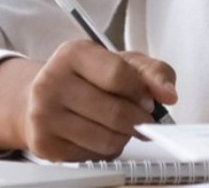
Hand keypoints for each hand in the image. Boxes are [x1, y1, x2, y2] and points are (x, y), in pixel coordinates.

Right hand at [0, 40, 177, 160]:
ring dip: (124, 137)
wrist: (39, 97)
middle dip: (139, 119)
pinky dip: (106, 150)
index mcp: (72, 53)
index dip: (142, 92)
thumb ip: (151, 72)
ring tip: (121, 125)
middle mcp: (52, 82)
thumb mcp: (119, 62)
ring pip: (106, 139)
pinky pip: (93, 156)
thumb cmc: (85, 77)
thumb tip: (168, 94)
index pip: (119, 75)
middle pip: (116, 112)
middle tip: (142, 118)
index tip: (149, 99)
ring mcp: (44, 115)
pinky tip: (100, 135)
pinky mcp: (45, 145)